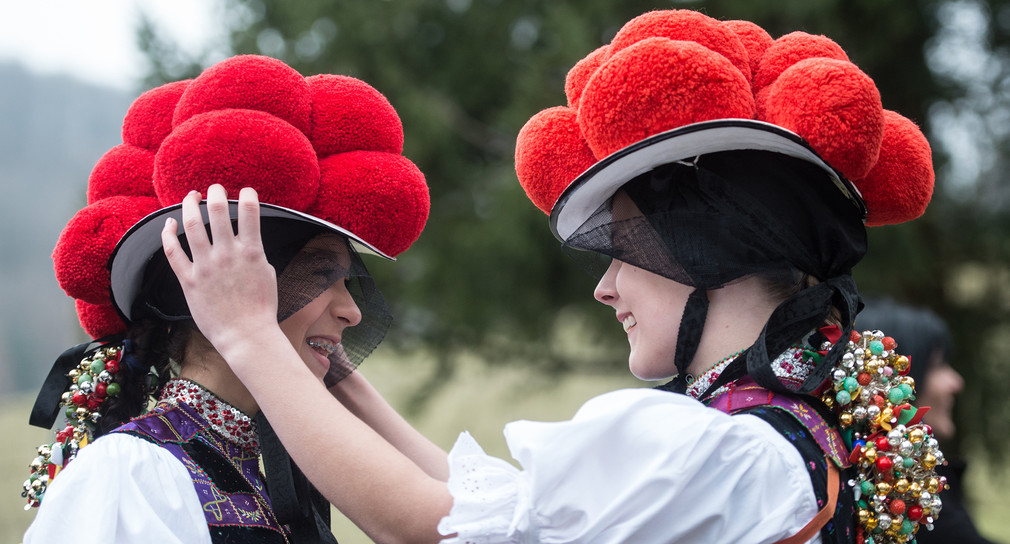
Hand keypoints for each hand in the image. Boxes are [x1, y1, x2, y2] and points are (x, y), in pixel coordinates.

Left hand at [161, 185, 278, 355]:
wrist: (246, 335)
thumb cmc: (261, 307)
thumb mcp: (266, 272)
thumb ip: (255, 251)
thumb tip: (246, 236)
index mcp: (252, 252)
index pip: (250, 211)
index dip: (248, 195)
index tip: (246, 191)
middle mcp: (227, 255)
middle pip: (218, 211)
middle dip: (216, 193)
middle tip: (215, 188)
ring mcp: (206, 267)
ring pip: (192, 225)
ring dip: (190, 205)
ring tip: (191, 196)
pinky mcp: (189, 280)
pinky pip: (173, 251)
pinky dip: (168, 234)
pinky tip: (170, 224)